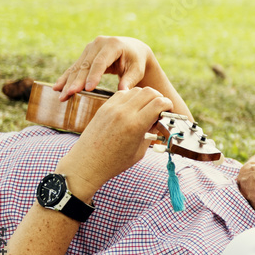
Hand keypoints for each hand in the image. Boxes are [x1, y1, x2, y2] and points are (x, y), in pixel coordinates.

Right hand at [54, 36, 154, 100]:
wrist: (132, 49)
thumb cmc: (136, 61)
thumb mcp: (137, 70)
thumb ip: (130, 80)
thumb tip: (123, 92)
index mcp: (113, 45)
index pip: (101, 62)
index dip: (93, 75)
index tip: (87, 89)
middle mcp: (98, 43)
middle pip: (86, 65)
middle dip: (76, 81)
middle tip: (69, 94)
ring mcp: (90, 47)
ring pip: (77, 67)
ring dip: (68, 82)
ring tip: (61, 95)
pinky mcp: (85, 54)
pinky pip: (75, 67)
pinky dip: (66, 78)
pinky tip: (57, 87)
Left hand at [56, 87, 172, 196]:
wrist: (87, 164)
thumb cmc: (114, 162)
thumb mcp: (140, 150)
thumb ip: (151, 132)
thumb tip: (159, 121)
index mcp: (135, 125)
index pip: (159, 102)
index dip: (168, 105)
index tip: (168, 112)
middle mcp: (124, 113)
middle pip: (149, 92)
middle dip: (159, 98)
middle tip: (159, 110)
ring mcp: (112, 108)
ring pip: (136, 90)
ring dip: (145, 97)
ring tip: (145, 110)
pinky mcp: (104, 108)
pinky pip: (122, 94)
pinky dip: (131, 97)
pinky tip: (132, 109)